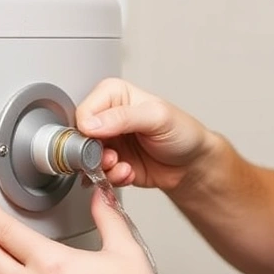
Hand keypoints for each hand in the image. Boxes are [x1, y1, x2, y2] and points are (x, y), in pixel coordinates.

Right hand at [76, 78, 215, 191]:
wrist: (192, 164)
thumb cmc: (182, 132)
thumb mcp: (157, 117)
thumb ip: (123, 117)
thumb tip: (91, 123)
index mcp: (114, 95)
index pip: (84, 111)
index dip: (89, 130)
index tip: (103, 140)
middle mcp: (108, 117)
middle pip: (80, 137)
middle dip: (94, 153)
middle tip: (112, 157)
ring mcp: (109, 141)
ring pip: (86, 159)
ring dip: (103, 168)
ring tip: (122, 166)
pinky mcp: (112, 163)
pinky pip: (98, 174)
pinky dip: (111, 178)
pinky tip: (128, 173)